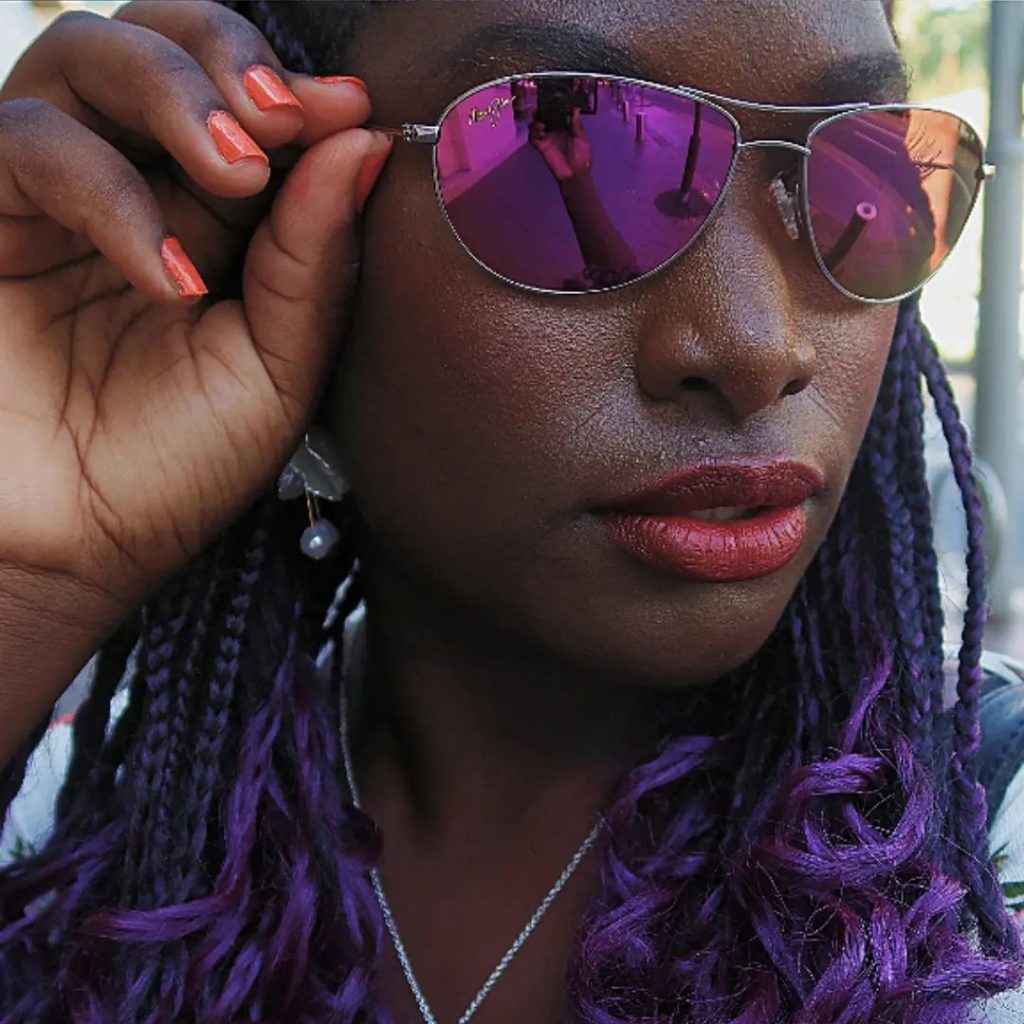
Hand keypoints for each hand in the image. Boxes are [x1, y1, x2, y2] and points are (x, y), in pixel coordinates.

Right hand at [0, 0, 390, 618]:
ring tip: (238, 174)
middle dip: (230, 61)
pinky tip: (170, 278)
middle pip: (167, 41)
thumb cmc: (179, 466)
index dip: (297, 92)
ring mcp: (57, 193)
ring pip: (89, 55)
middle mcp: (138, 186)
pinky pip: (30, 146)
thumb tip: (365, 140)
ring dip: (174, 95)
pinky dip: (109, 195)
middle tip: (283, 118)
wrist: (76, 548)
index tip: (349, 108)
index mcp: (219, 218)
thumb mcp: (277, 369)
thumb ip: (314, 260)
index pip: (251, 105)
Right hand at [528, 106, 591, 182]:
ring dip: (535, 123)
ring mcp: (547, 139)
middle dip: (539, 113)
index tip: (550, 100)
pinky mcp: (541, 147)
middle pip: (542, 118)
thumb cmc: (581, 157)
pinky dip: (533, 134)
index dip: (551, 107)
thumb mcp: (582, 139)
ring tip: (541, 125)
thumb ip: (577, 125)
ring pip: (535, 126)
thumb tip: (575, 109)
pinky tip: (540, 133)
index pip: (555, 114)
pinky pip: (532, 138)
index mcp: (564, 127)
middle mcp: (554, 131)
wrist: (575, 174)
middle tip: (539, 110)